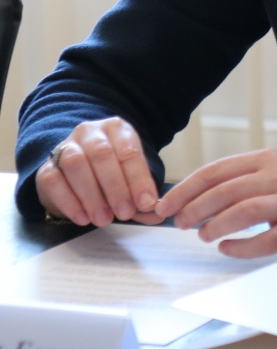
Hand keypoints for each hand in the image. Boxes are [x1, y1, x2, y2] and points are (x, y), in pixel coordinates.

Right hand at [35, 118, 164, 226]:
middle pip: (102, 154)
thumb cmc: (111, 172)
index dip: (138, 179)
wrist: (76, 172)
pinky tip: (83, 218)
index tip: (145, 203)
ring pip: (76, 164)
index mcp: (117, 129)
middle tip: (124, 213)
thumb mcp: (130, 178)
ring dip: (92, 195)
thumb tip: (158, 214)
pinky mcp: (46, 167)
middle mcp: (90, 133)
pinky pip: (53, 181)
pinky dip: (69, 202)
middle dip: (116, 187)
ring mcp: (65, 147)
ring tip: (104, 219)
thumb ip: (142, 196)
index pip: (129, 151)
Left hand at [155, 150, 276, 257]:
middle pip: (224, 191)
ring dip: (215, 226)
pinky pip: (265, 241)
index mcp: (267, 159)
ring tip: (203, 235)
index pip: (215, 171)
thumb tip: (194, 199)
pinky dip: (241, 247)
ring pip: (242, 213)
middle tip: (180, 223)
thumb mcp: (275, 170)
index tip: (165, 204)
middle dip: (194, 209)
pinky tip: (228, 248)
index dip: (185, 189)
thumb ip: (241, 180)